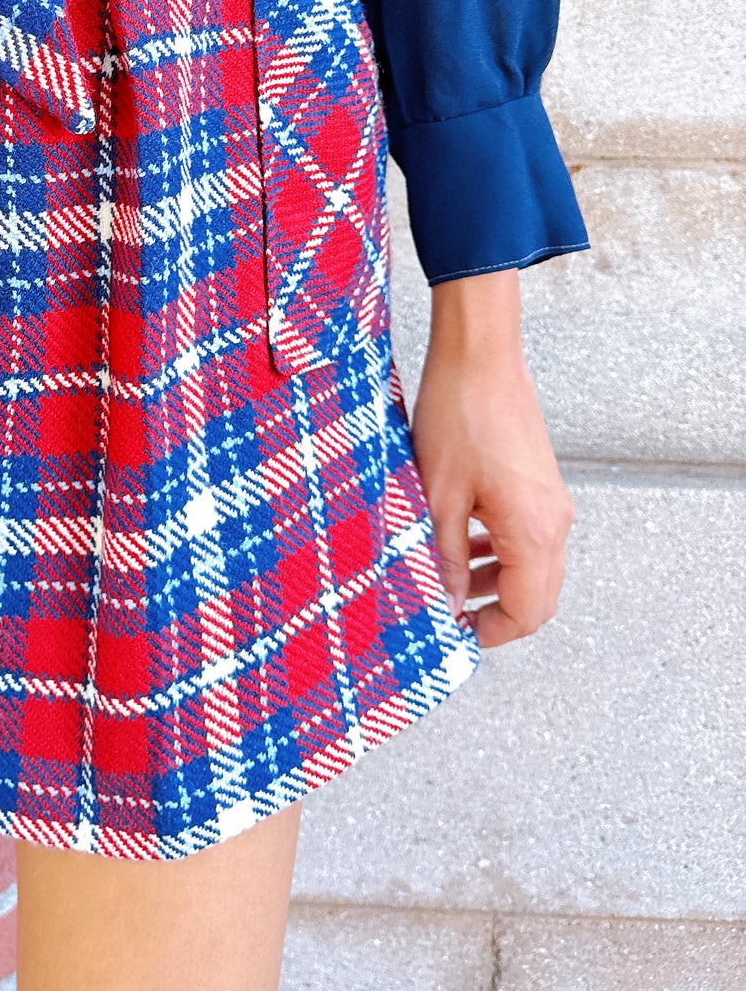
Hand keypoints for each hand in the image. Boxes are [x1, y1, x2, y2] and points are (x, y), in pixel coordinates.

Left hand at [410, 269, 572, 647]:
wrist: (479, 356)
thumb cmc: (458, 415)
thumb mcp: (437, 496)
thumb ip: (443, 557)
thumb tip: (444, 603)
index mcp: (534, 531)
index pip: (528, 611)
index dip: (492, 632)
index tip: (455, 634)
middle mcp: (554, 520)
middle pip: (537, 594)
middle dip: (495, 611)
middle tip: (449, 614)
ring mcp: (552, 500)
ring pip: (532, 565)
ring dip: (494, 580)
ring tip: (446, 579)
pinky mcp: (540, 482)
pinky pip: (527, 535)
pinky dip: (499, 549)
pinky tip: (461, 542)